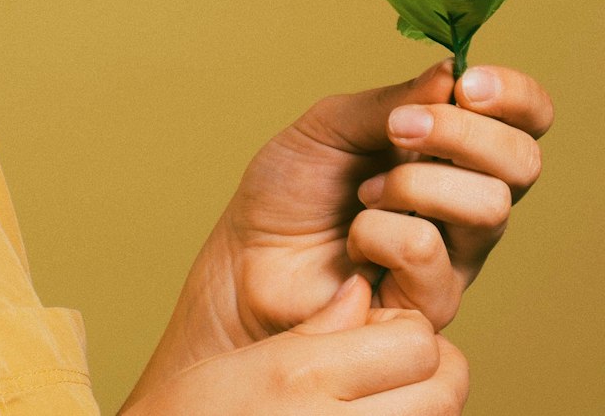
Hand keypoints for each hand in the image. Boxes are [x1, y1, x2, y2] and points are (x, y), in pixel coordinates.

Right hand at [121, 275, 468, 414]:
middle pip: (446, 387)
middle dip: (430, 370)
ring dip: (422, 407)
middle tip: (390, 369)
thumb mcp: (249, 366)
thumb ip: (318, 330)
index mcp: (306, 378)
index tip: (377, 334)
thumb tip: (361, 292)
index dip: (403, 332)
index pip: (417, 341)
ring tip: (378, 399)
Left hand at [128, 59, 550, 391]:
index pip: (525, 120)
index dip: (516, 96)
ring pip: (487, 206)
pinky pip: (427, 250)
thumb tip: (452, 73)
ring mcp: (455, 255)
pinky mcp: (430, 302)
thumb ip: (392, 101)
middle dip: (463, 132)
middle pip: (522, 163)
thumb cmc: (289, 190)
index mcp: (451, 148)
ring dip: (413, 183)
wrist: (245, 257)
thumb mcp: (331, 123)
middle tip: (402, 128)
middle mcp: (466, 199)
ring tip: (364, 191)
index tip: (470, 82)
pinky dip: (379, 231)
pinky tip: (354, 239)